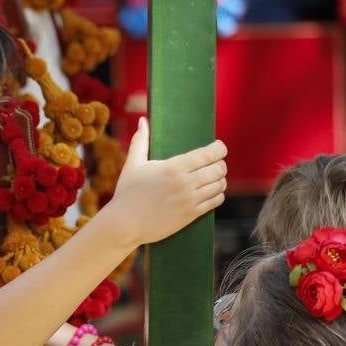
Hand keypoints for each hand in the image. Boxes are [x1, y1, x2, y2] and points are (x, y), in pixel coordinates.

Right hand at [102, 118, 227, 246]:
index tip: (219, 147)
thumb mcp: (133, 165)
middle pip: (219, 168)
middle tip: (215, 162)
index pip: (209, 154)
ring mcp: (190, 200)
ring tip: (213, 177)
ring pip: (220, 185)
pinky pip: (215, 201)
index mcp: (174, 167)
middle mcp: (185, 183)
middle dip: (220, 163)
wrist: (125, 224)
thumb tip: (142, 120)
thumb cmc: (127, 193)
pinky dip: (217, 195)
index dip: (219, 148)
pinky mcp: (191, 215)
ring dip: (220, 179)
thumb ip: (140, 141)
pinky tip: (210, 192)